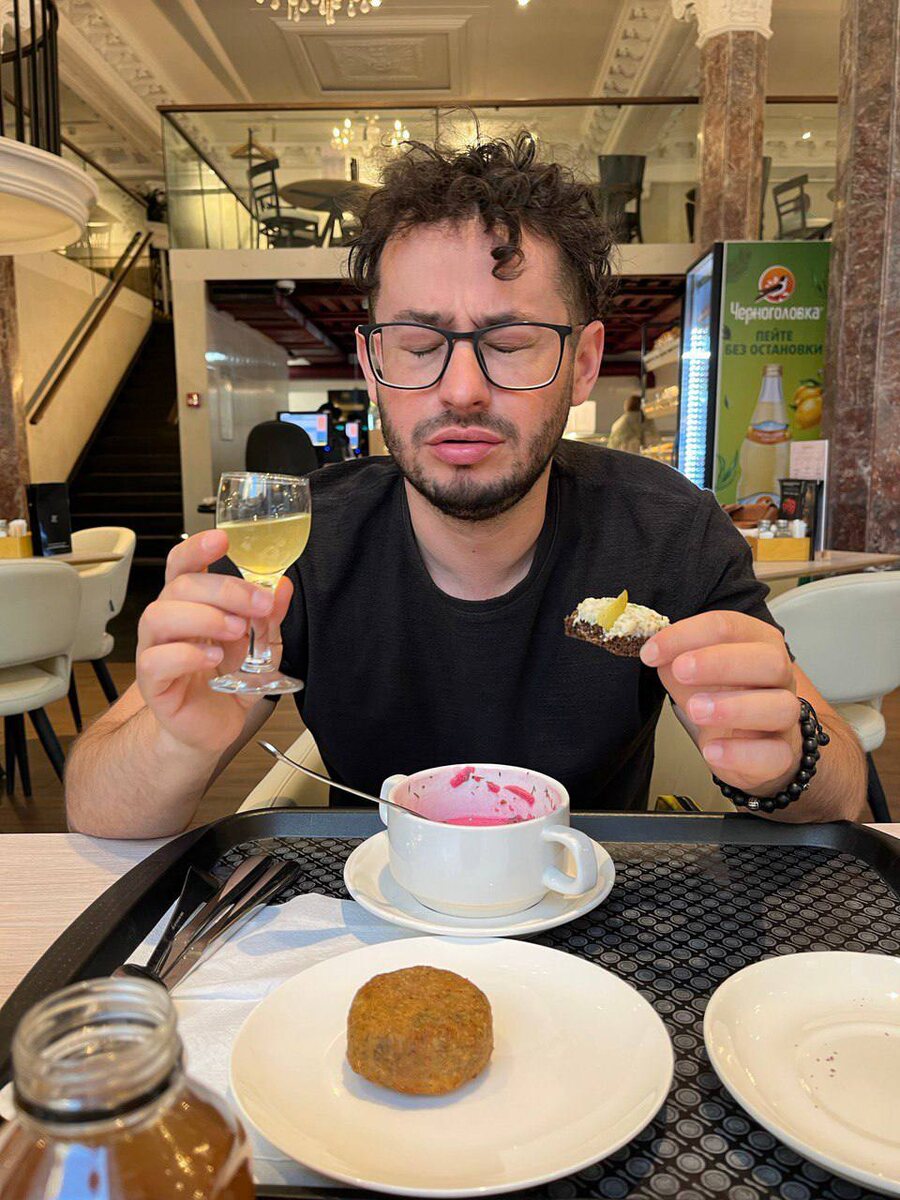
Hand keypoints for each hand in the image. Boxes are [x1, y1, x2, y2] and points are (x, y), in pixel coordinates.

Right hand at [136, 531, 293, 754]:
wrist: (212, 728)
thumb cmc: (227, 682)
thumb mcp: (260, 646)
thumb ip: (269, 617)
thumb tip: (282, 587)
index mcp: (192, 605)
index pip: (183, 565)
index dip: (197, 548)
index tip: (222, 540)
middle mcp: (169, 622)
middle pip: (180, 586)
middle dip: (223, 589)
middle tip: (256, 603)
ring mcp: (156, 650)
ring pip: (160, 616)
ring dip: (204, 617)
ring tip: (235, 630)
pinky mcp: (153, 682)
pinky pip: (156, 659)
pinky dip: (188, 654)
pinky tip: (213, 658)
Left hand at [640, 611, 800, 797]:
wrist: (747, 744)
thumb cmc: (722, 697)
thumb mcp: (694, 673)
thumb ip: (675, 658)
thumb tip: (654, 651)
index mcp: (756, 643)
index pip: (729, 627)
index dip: (687, 635)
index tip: (651, 652)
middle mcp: (778, 676)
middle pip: (769, 660)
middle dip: (721, 662)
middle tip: (681, 670)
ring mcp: (785, 716)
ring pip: (781, 707)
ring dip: (735, 707)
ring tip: (696, 710)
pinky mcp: (782, 754)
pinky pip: (775, 755)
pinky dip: (742, 754)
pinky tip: (712, 750)